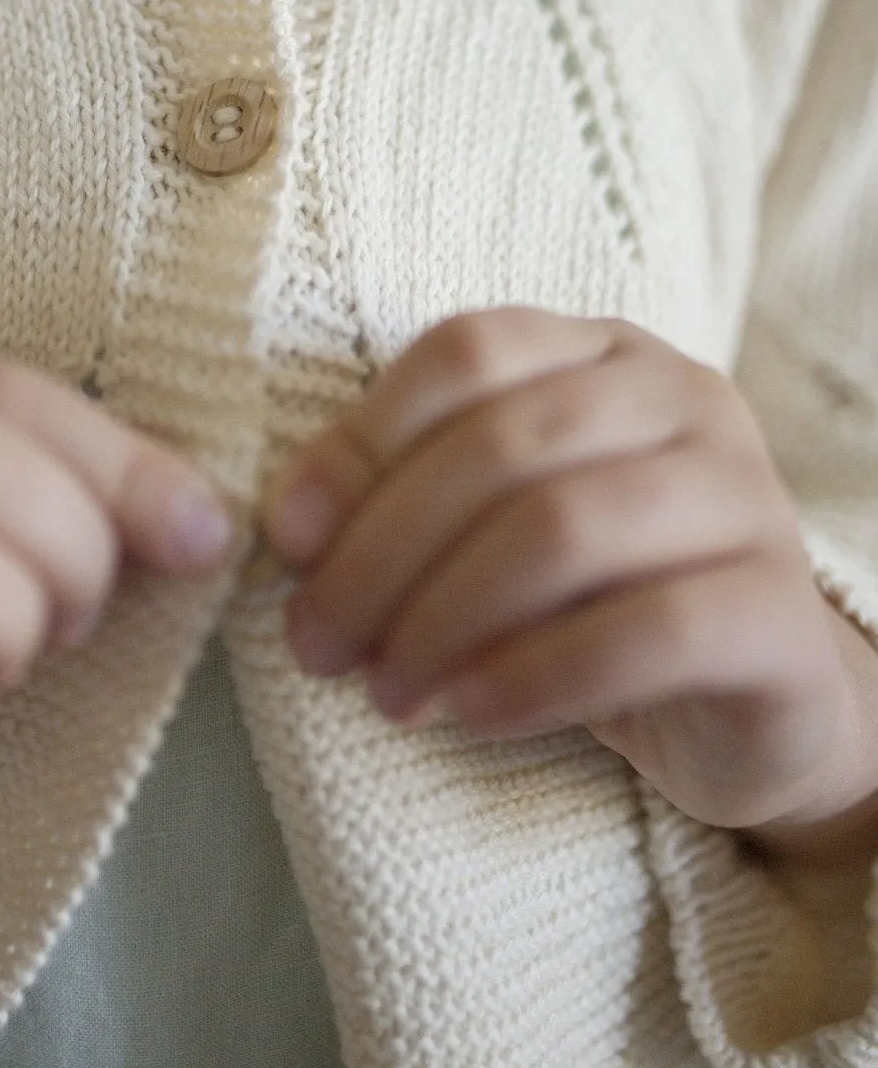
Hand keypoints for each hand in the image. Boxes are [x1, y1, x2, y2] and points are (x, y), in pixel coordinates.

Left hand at [263, 308, 877, 848]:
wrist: (756, 709)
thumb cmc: (594, 600)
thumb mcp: (492, 532)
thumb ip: (406, 501)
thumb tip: (292, 528)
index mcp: (603, 351)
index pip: (467, 352)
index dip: (362, 440)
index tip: (286, 537)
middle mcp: (684, 399)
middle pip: (504, 445)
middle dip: (384, 551)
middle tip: (315, 642)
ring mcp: (745, 497)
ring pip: (567, 529)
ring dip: (446, 618)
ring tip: (386, 690)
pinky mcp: (781, 614)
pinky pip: (648, 631)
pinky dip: (537, 676)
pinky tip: (470, 715)